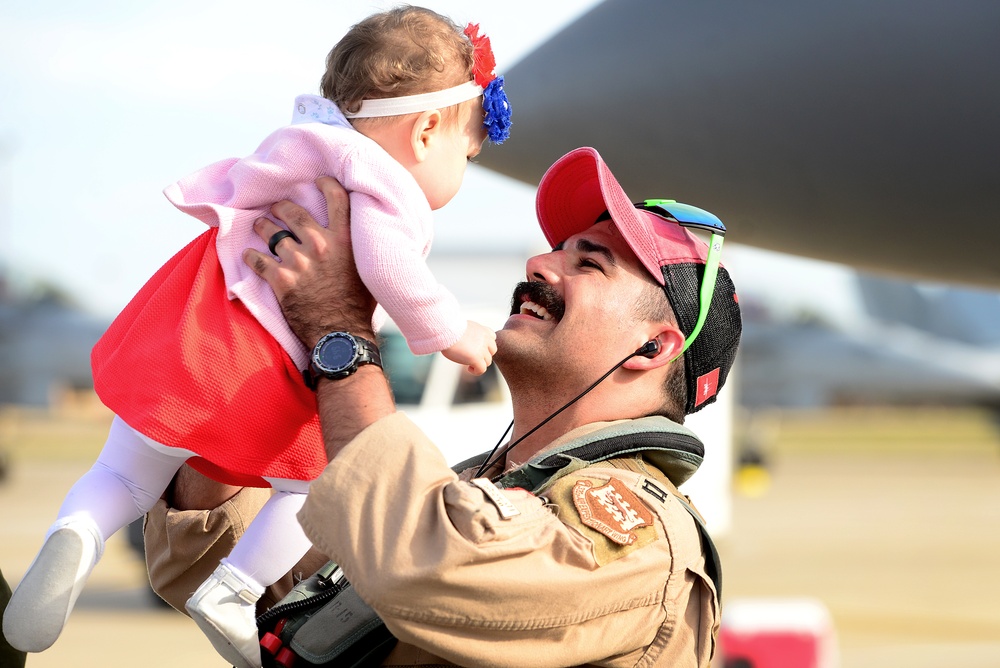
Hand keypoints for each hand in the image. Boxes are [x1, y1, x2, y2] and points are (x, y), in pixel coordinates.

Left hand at [243, 177, 375, 347]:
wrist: (341, 335)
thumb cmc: (359, 306)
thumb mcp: (369, 270)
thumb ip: (361, 249)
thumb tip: (368, 239)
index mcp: (346, 240)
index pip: (336, 198)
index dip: (325, 184)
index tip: (318, 180)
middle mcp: (321, 244)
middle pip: (293, 212)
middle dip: (281, 207)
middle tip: (276, 207)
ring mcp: (299, 261)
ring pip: (271, 233)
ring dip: (263, 228)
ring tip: (259, 227)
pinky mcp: (281, 279)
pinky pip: (257, 260)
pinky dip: (250, 256)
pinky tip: (248, 254)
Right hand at [442, 320, 497, 375]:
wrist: (446, 330)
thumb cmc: (449, 328)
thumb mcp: (464, 327)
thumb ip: (471, 334)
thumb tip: (467, 341)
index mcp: (483, 330)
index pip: (492, 338)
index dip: (486, 345)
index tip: (476, 347)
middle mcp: (485, 339)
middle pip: (492, 351)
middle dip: (484, 355)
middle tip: (472, 356)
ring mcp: (482, 349)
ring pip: (487, 361)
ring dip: (479, 364)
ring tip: (468, 363)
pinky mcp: (477, 358)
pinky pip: (482, 369)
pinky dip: (476, 371)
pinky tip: (469, 368)